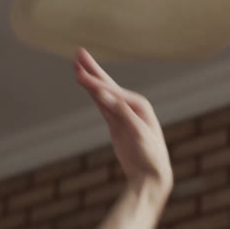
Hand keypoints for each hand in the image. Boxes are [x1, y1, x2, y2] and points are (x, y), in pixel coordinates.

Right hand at [75, 48, 172, 192]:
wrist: (151, 176)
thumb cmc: (149, 155)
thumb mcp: (136, 132)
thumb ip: (120, 111)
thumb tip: (103, 93)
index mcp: (138, 105)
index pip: (111, 90)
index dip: (94, 82)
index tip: (78, 73)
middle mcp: (131, 106)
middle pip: (107, 85)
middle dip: (93, 70)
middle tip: (79, 52)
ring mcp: (123, 115)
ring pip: (103, 94)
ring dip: (92, 81)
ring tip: (79, 67)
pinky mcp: (117, 125)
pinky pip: (102, 106)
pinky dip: (95, 96)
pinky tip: (88, 87)